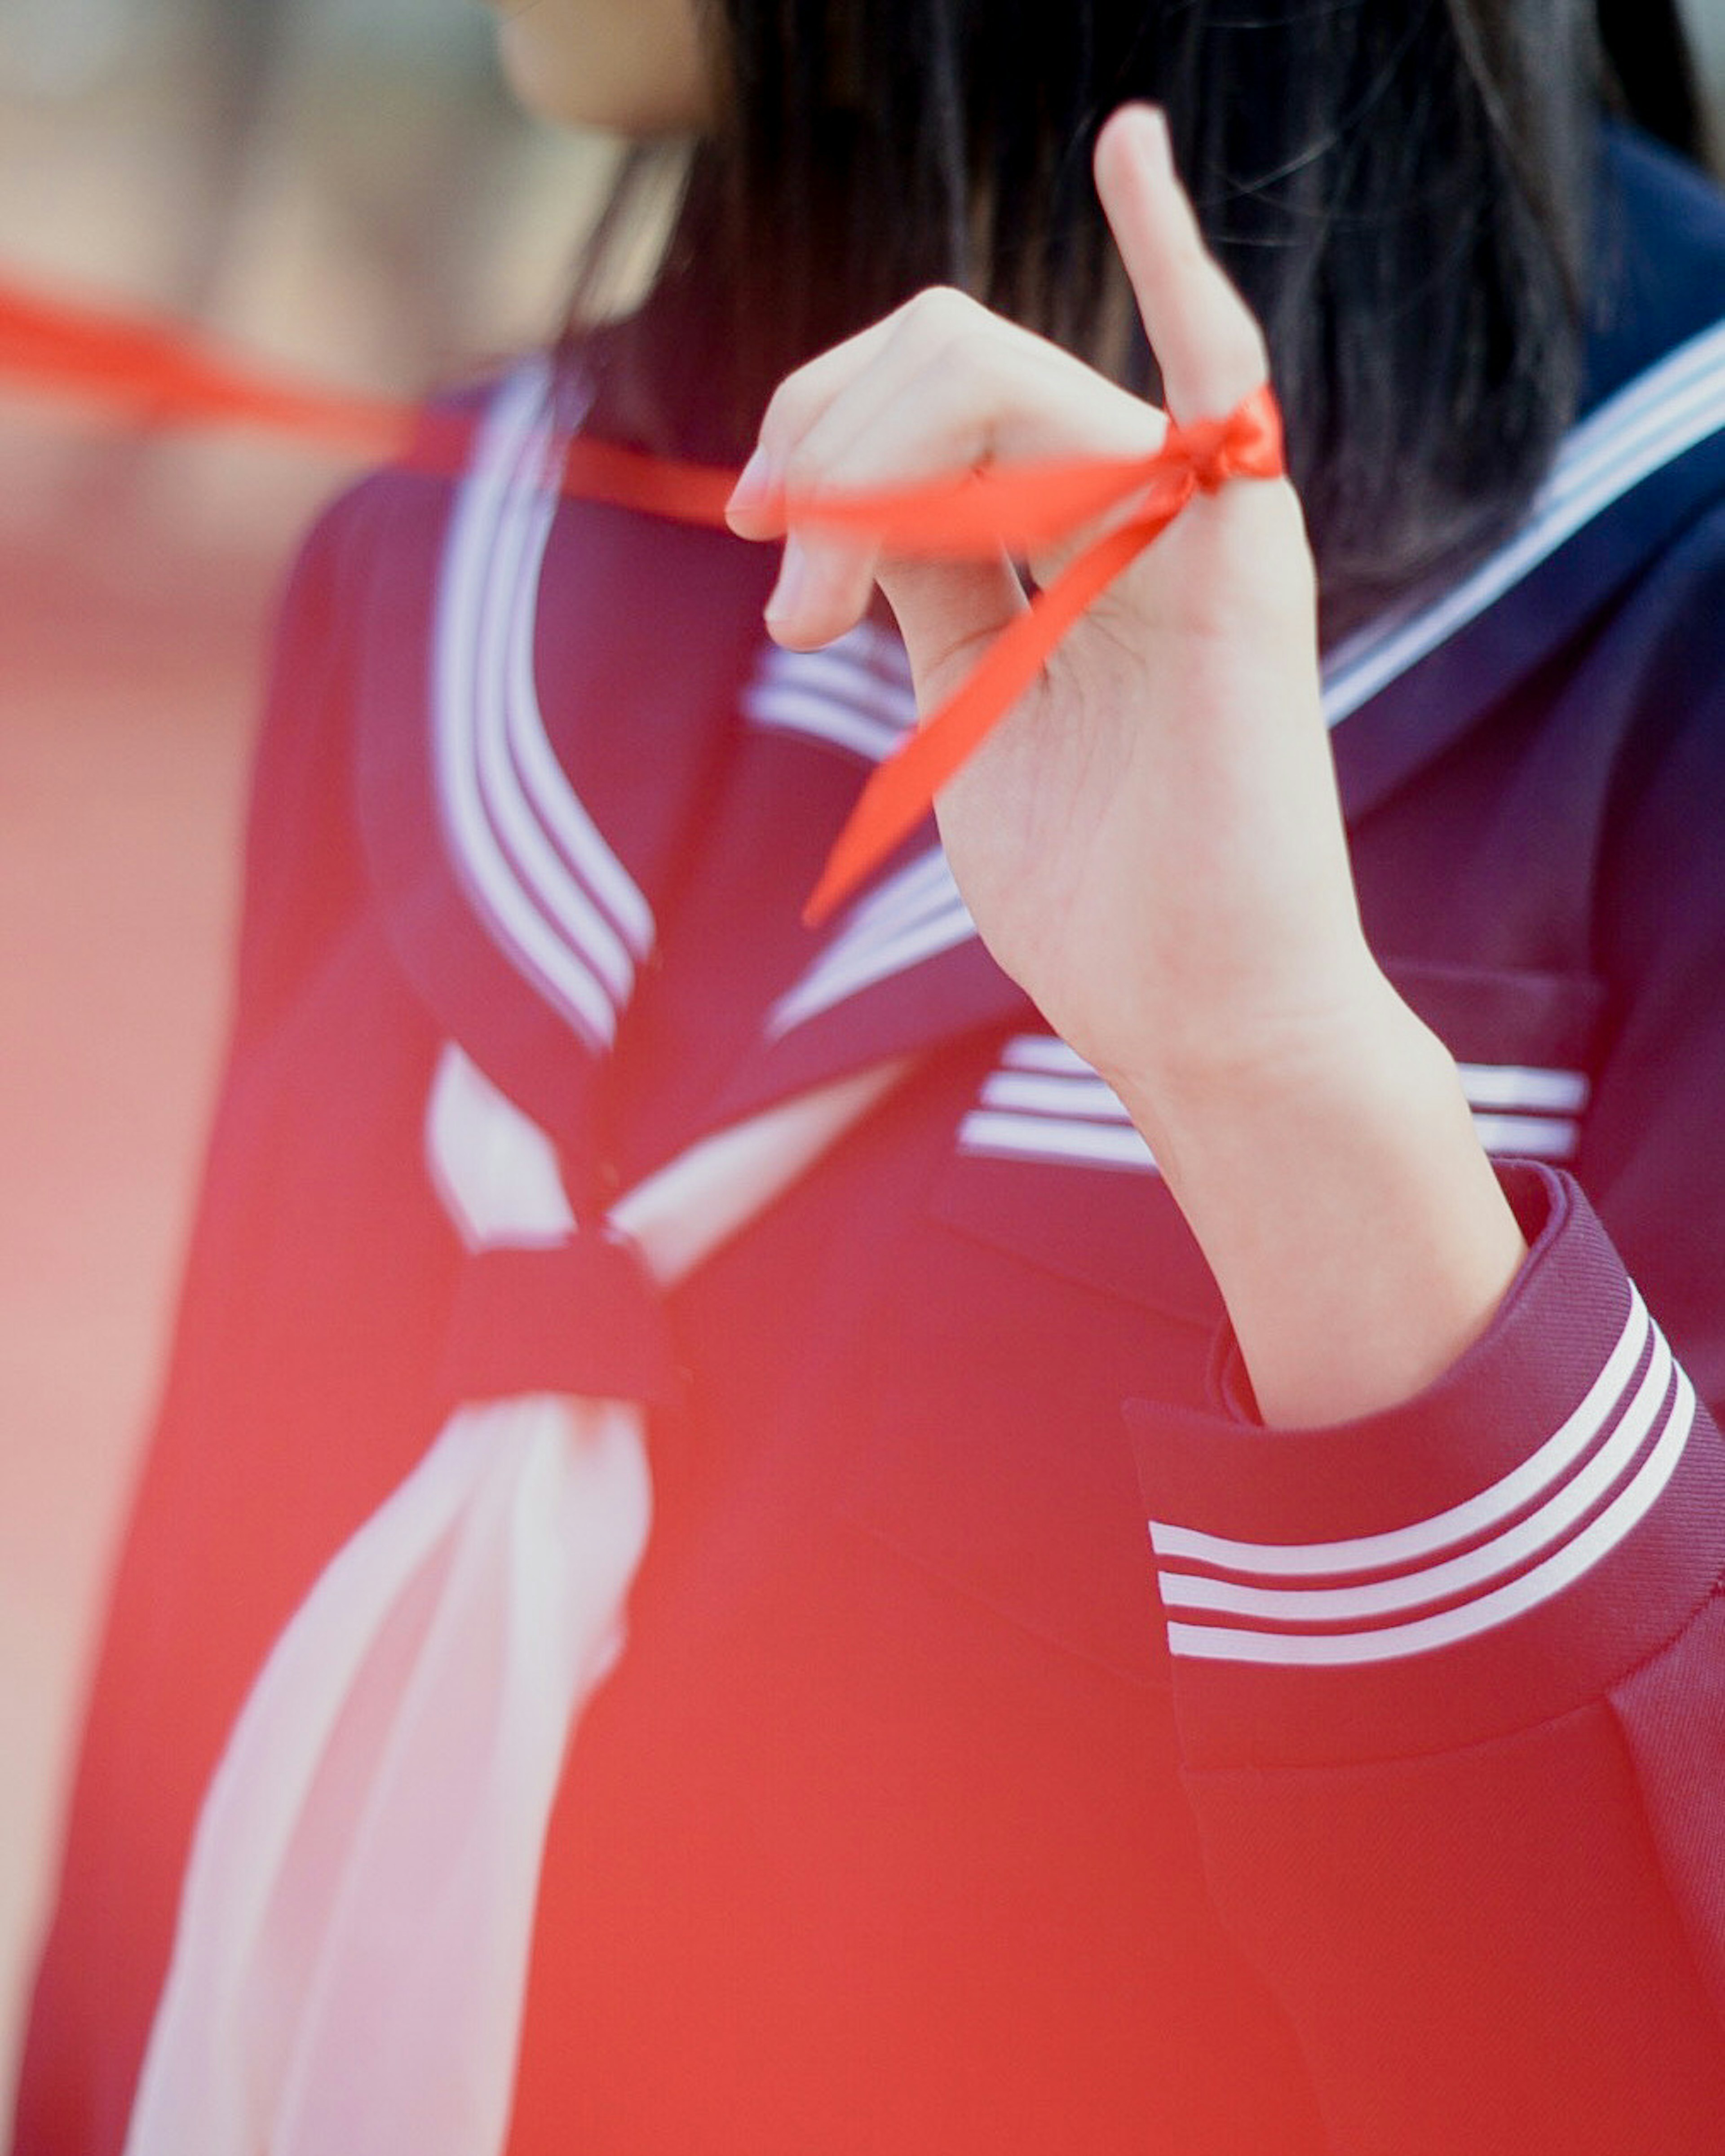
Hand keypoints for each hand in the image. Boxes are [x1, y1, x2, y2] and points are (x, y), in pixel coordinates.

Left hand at [728, 104, 1526, 1424]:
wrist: (1193, 1015)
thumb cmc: (1096, 905)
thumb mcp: (967, 722)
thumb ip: (925, 593)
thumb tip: (841, 507)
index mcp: (1051, 547)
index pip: (917, 402)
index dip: (816, 433)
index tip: (760, 538)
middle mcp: (1114, 512)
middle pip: (938, 367)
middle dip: (822, 440)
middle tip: (776, 574)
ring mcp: (1177, 524)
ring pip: (988, 377)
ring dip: (864, 452)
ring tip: (811, 602)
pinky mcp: (1231, 561)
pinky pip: (1213, 371)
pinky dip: (1174, 249)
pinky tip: (1127, 142)